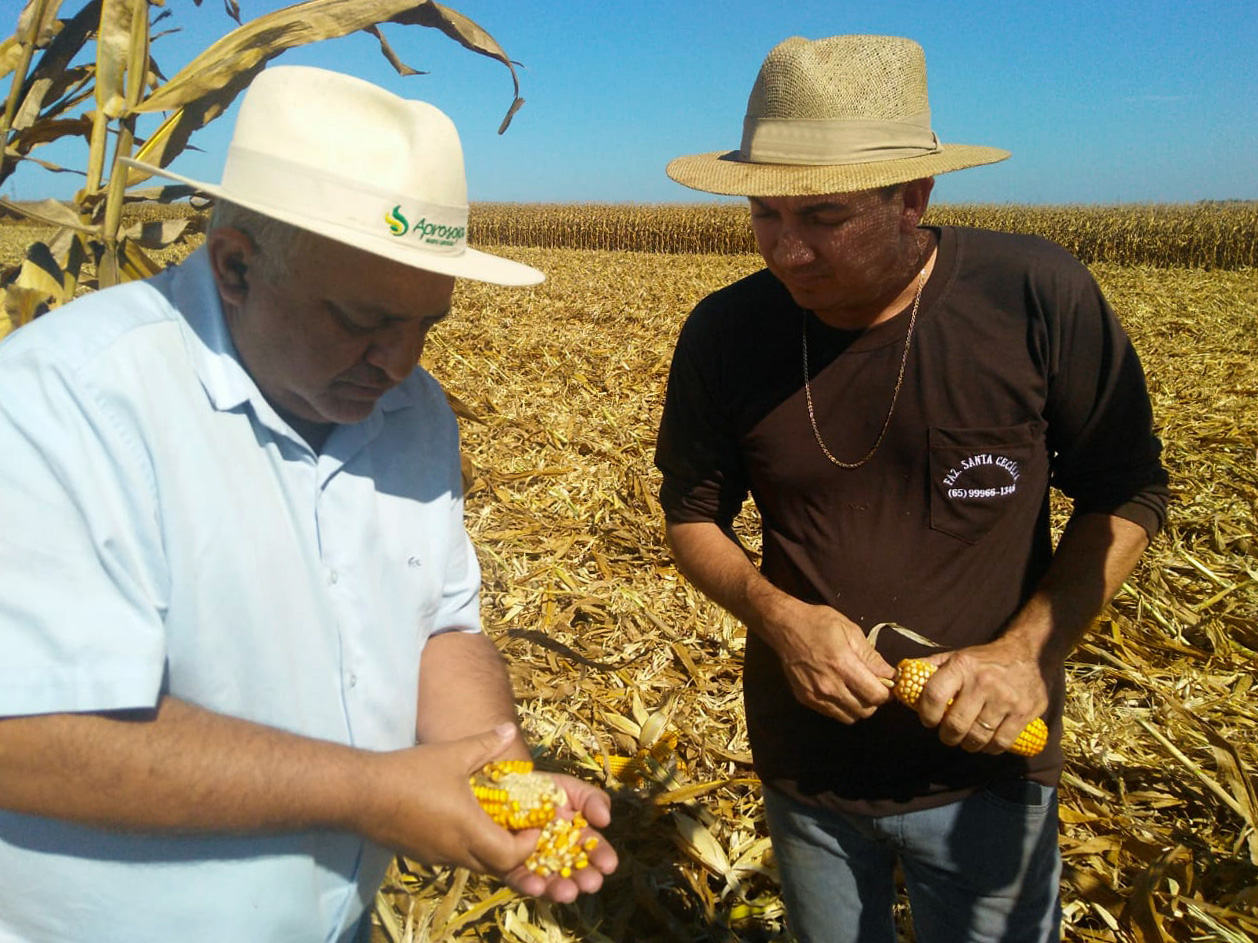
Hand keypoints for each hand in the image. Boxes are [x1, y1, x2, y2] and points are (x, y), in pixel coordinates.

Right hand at [356, 725, 542, 874]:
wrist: (360, 794)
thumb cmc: (409, 774)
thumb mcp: (452, 754)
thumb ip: (485, 744)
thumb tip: (508, 729)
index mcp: (469, 830)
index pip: (510, 856)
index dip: (527, 844)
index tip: (532, 824)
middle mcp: (455, 851)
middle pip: (496, 866)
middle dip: (513, 850)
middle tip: (519, 826)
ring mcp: (436, 856)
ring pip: (474, 864)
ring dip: (489, 849)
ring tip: (494, 821)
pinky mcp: (420, 855)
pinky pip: (453, 858)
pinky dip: (467, 847)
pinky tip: (462, 821)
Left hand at [502, 773, 617, 902]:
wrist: (503, 786)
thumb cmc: (541, 789)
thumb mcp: (570, 788)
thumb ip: (592, 800)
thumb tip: (606, 820)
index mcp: (576, 836)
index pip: (593, 849)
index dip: (602, 857)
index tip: (609, 865)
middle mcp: (557, 855)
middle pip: (573, 871)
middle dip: (583, 879)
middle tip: (591, 883)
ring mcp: (535, 864)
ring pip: (549, 882)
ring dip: (559, 889)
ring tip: (567, 892)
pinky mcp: (510, 869)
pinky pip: (518, 879)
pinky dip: (528, 884)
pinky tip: (536, 885)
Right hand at [761, 598, 894, 722]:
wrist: (785, 626)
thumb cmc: (820, 623)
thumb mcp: (851, 631)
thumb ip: (872, 656)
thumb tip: (891, 675)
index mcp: (843, 665)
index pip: (875, 695)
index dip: (887, 693)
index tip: (888, 685)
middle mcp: (829, 685)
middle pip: (865, 711)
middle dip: (874, 700)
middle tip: (872, 686)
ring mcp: (815, 695)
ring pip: (850, 717)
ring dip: (858, 707)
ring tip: (855, 689)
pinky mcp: (806, 699)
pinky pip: (833, 714)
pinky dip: (842, 707)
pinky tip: (840, 690)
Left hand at [912, 638, 1048, 752]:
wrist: (1024, 653)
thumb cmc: (982, 660)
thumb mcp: (954, 656)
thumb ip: (929, 668)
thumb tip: (901, 679)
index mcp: (962, 666)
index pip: (935, 696)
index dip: (927, 714)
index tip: (928, 720)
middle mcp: (983, 682)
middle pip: (956, 724)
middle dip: (947, 736)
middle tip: (947, 735)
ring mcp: (1006, 698)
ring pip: (978, 736)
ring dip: (968, 744)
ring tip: (965, 740)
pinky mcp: (1024, 712)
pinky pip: (1002, 742)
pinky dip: (991, 748)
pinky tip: (987, 742)